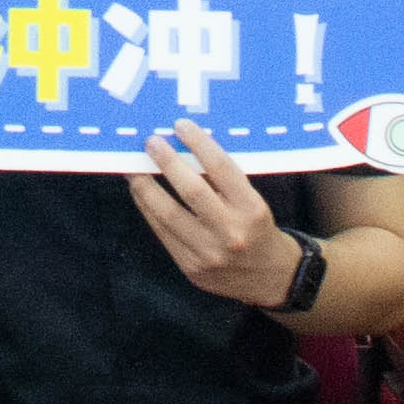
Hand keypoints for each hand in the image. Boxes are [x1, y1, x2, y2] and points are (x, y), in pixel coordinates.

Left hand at [128, 123, 303, 308]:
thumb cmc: (257, 228)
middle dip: (167, 163)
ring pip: (168, 214)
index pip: (222, 169)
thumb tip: (183, 148)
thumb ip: (222, 180)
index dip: (199, 143)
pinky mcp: (191, 267)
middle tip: (151, 142)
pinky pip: (162, 233)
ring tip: (134, 168)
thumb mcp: (252, 201)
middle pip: (192, 191)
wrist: (268, 278)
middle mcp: (231, 232)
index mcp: (252, 210)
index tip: (180, 125)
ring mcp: (209, 254)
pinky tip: (140, 193)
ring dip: (146, 187)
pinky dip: (148, 209)